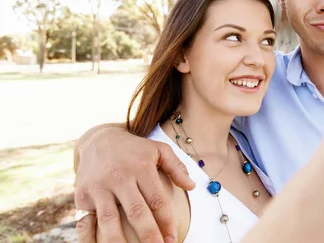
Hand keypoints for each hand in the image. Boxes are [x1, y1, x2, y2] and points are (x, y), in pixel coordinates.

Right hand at [74, 125, 194, 242]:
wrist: (98, 140)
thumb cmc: (134, 149)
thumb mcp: (158, 150)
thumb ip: (176, 167)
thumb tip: (192, 186)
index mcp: (141, 168)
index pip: (156, 200)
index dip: (166, 222)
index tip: (172, 239)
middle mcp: (119, 178)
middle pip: (136, 212)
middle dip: (148, 235)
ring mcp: (99, 188)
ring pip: (109, 221)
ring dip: (119, 242)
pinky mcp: (82, 197)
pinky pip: (84, 224)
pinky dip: (89, 241)